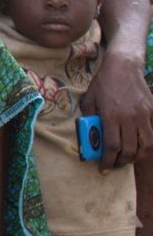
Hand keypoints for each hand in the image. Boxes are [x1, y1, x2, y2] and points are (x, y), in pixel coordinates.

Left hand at [85, 52, 152, 171]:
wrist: (123, 66)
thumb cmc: (103, 83)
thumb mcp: (89, 100)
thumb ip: (90, 119)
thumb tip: (90, 137)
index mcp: (111, 116)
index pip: (112, 147)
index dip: (108, 161)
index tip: (103, 169)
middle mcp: (129, 118)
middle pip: (130, 150)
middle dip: (121, 162)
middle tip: (115, 165)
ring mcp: (143, 115)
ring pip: (146, 145)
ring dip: (137, 157)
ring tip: (128, 159)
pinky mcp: (151, 111)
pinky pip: (151, 134)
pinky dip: (146, 144)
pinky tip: (138, 146)